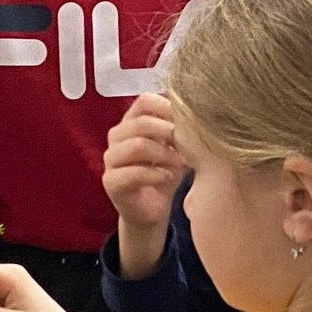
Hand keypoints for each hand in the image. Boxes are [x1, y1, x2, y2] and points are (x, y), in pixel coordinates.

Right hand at [101, 93, 182, 279]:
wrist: (152, 210)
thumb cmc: (165, 172)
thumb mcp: (176, 147)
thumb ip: (180, 128)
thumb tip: (200, 109)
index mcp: (131, 122)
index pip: (144, 101)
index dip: (167, 107)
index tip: (187, 120)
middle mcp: (117, 137)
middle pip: (140, 122)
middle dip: (168, 132)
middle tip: (188, 143)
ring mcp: (110, 159)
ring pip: (136, 145)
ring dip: (164, 153)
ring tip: (181, 162)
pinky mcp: (111, 182)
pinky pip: (132, 173)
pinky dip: (155, 174)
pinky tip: (168, 177)